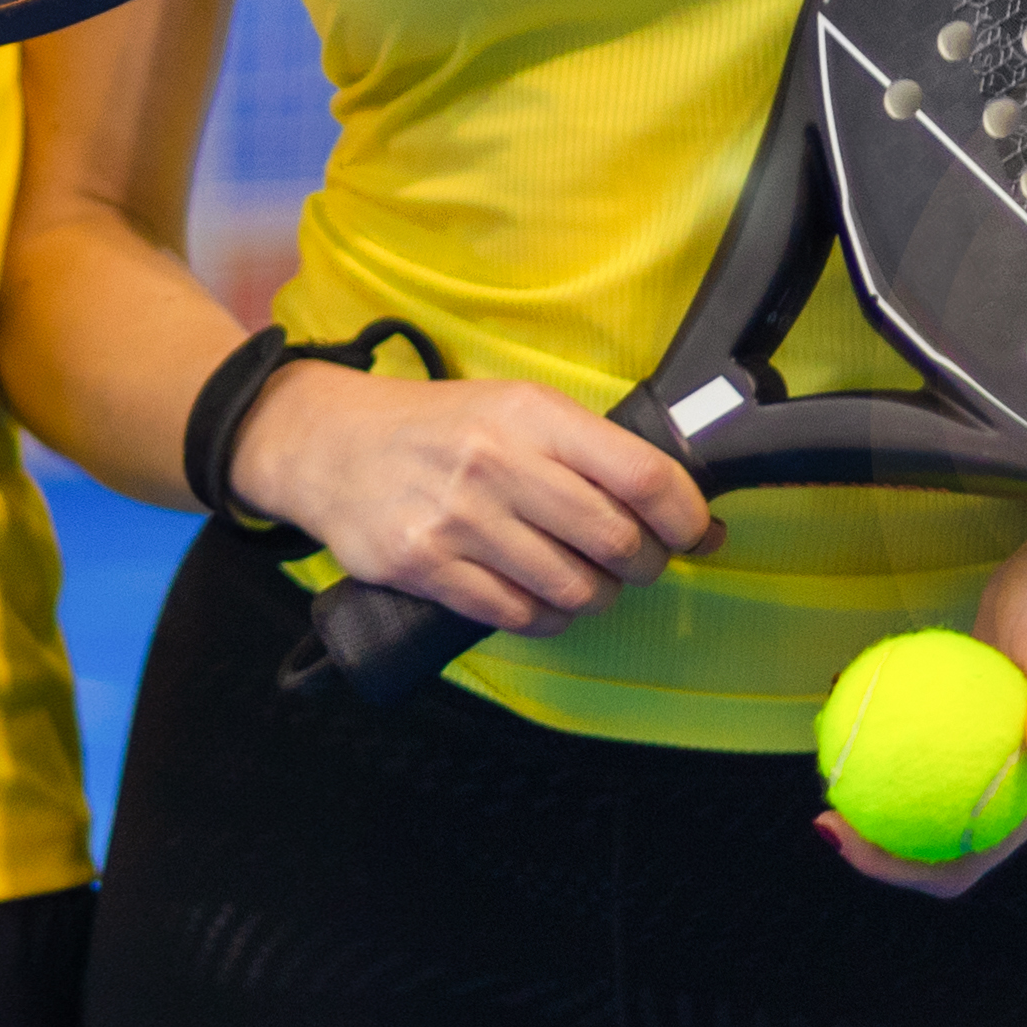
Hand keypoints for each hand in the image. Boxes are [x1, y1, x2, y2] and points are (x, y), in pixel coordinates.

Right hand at [235, 364, 706, 636]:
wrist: (332, 445)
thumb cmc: (440, 429)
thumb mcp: (515, 408)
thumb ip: (592, 451)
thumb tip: (688, 514)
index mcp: (531, 414)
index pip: (641, 474)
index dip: (685, 515)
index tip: (694, 532)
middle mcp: (496, 462)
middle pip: (615, 541)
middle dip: (644, 565)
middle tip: (638, 563)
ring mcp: (458, 518)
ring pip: (571, 589)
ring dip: (594, 597)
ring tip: (585, 583)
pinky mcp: (424, 566)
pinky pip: (517, 615)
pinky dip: (543, 618)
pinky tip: (537, 598)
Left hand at [817, 627, 1026, 895]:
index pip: (964, 863)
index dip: (903, 870)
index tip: (849, 839)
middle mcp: (1011, 798)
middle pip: (932, 849)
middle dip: (875, 846)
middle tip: (825, 814)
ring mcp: (986, 770)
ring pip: (918, 805)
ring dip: (871, 799)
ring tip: (825, 768)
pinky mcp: (964, 737)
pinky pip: (914, 755)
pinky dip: (878, 744)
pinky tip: (839, 711)